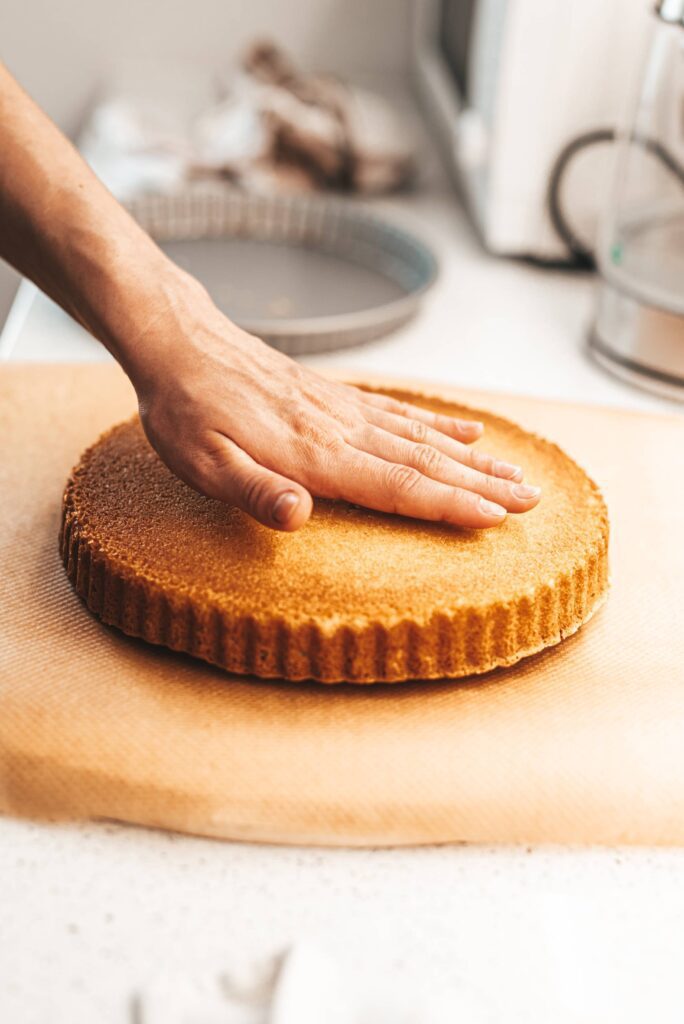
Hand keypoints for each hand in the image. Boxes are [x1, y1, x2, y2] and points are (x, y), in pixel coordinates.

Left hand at [131, 282, 540, 532]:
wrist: (180, 341)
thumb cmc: (186, 412)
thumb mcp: (201, 463)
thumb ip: (253, 490)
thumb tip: (299, 518)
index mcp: (314, 453)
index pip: (396, 484)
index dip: (449, 503)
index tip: (497, 518)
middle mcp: (341, 429)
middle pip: (425, 460)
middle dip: (481, 484)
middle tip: (532, 501)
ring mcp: (343, 408)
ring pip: (423, 435)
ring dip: (473, 458)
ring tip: (517, 473)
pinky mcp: (337, 395)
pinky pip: (401, 411)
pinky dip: (441, 421)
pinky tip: (469, 430)